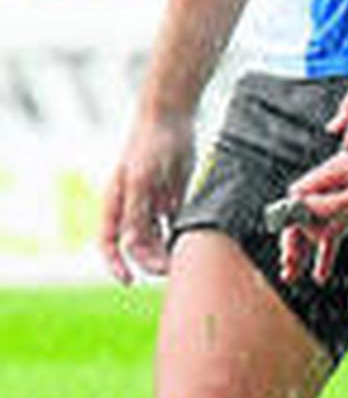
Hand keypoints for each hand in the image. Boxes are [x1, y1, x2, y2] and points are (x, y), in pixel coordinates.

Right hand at [99, 112, 193, 282]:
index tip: (129, 281)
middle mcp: (132, 206)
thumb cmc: (150, 145)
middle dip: (149, 260)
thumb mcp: (142, 179)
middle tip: (169, 269)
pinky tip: (189, 242)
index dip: (116, 265)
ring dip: (165, 250)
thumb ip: (136, 212)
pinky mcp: (172, 195)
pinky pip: (174, 223)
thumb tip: (131, 245)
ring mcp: (152, 202)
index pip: (109, 243)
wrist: (172, 116)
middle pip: (137, 245)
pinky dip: (178, 235)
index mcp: (116, 203)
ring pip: (156, 237)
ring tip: (180, 260)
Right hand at [277, 146, 347, 286]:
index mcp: (337, 171)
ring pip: (317, 226)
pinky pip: (335, 232)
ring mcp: (347, 197)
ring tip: (294, 274)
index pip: (299, 195)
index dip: (290, 219)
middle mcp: (338, 183)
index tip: (289, 243)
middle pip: (304, 213)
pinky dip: (326, 251)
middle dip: (294, 239)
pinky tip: (321, 272)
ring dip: (306, 250)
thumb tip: (303, 209)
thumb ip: (337, 203)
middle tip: (288, 266)